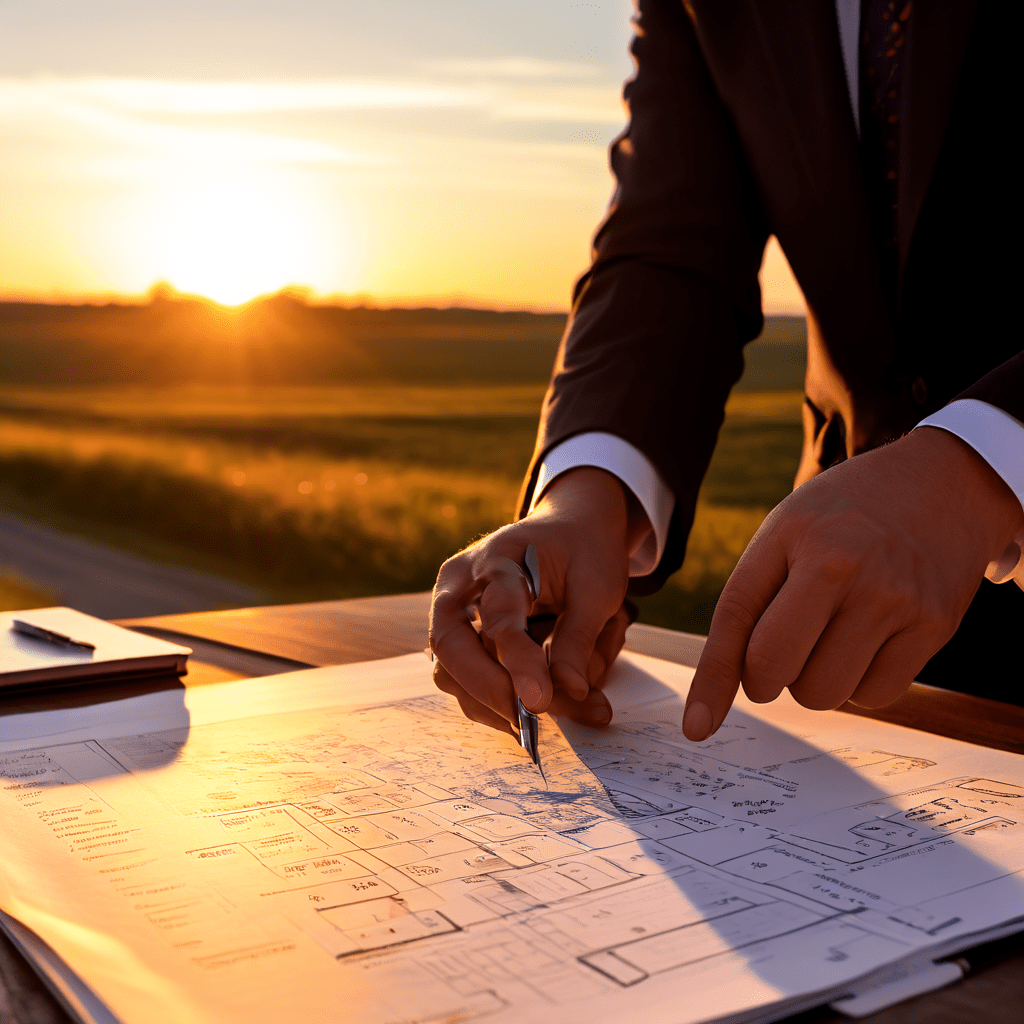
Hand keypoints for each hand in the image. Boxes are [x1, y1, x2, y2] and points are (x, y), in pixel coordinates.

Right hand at [430, 468, 646, 733]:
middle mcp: (461, 583)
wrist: (570, 530)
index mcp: (499, 557)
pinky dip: (487, 701)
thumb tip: (570, 690)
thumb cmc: (584, 552)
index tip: (541, 701)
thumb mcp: (598, 587)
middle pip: (450, 644)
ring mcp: (453, 610)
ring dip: (487, 702)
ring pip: (448, 668)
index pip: (499, 616)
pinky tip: (521, 713)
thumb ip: (579, 639)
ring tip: (536, 726)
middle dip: (486, 689)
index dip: (519, 663)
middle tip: (527, 722)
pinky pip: (458, 676)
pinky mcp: (459, 635)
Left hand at [683, 427, 1023, 739]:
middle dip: (765, 677)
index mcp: (792, 536)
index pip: (735, 619)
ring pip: (824, 693)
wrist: (942, 484)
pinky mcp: (934, 626)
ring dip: (813, 682)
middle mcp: (842, 566)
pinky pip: (875, 696)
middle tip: (780, 651)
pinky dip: (859, 685)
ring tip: (830, 636)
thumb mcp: (786, 531)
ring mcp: (893, 599)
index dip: (712, 679)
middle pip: (775, 668)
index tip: (696, 727)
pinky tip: (867, 643)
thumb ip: (752, 597)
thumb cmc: (844, 517)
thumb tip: (732, 684)